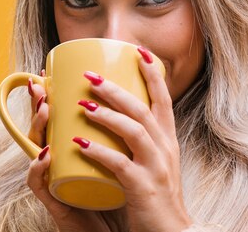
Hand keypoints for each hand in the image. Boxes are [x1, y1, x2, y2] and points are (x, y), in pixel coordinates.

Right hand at [25, 72, 111, 231]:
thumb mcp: (123, 156)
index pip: (59, 119)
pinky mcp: (57, 203)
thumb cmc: (120, 192)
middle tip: (40, 83)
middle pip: (44, 129)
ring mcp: (57, 181)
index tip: (46, 71)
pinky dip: (40, 169)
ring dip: (40, 127)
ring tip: (46, 109)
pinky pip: (41, 185)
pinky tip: (48, 154)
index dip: (50, 96)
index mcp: (75, 149)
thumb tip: (139, 95)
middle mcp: (62, 162)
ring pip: (38, 151)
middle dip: (39, 103)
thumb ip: (124, 131)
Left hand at [75, 47, 191, 231]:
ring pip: (134, 130)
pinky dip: (99, 152)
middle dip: (116, 89)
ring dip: (107, 114)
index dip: (152, 73)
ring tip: (82, 104)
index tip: (138, 51)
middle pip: (143, 108)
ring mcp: (156, 167)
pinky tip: (80, 145)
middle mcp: (165, 148)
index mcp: (167, 139)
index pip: (163, 98)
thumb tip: (117, 114)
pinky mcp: (143, 187)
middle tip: (90, 76)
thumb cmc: (157, 196)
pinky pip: (120, 164)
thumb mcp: (155, 161)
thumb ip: (141, 139)